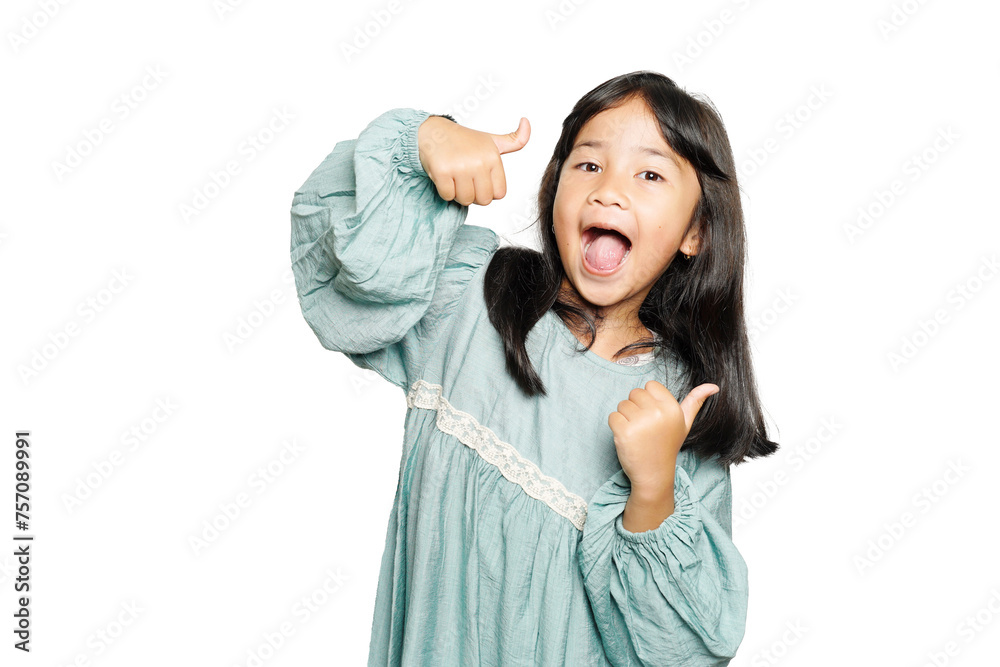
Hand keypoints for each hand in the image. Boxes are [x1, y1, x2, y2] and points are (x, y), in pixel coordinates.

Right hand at [417, 115, 529, 205]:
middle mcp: (478, 162)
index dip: (488, 191)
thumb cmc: (464, 140)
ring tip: (455, 178)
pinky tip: (444, 176)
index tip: (479, 180)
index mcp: (493, 157)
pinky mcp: (442, 171)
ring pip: (465, 200)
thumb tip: (526, 122)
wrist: (433, 132)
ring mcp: (460, 167)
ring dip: (458, 194)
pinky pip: (448, 196)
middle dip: (474, 194)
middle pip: (483, 200)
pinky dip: (444, 191)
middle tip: (465, 180)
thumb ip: (515, 139)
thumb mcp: (492, 140)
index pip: (499, 194)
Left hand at [608, 380, 718, 494]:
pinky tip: (628, 438)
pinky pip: (613, 417)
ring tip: (638, 434)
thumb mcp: (685, 424)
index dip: (649, 399)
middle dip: (636, 408)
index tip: (654, 416)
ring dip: (625, 418)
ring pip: (622, 404)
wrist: (654, 474)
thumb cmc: (668, 446)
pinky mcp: (624, 432)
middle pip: (634, 393)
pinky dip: (616, 426)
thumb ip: (695, 402)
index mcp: (672, 408)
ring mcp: (640, 422)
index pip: (650, 385)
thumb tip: (714, 386)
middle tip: (645, 427)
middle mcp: (658, 413)